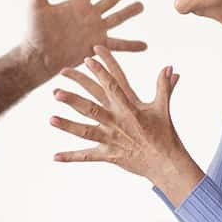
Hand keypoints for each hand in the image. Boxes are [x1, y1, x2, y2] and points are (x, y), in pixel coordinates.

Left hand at [22, 0, 146, 78]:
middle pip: (109, 0)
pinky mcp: (97, 46)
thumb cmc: (35, 33)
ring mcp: (94, 30)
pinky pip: (118, 45)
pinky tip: (145, 45)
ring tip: (141, 5)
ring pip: (117, 18)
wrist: (39, 57)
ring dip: (129, 12)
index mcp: (76, 4)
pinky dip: (131, 45)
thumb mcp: (36, 7)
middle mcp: (88, 15)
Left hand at [50, 45, 203, 203]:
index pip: (113, 85)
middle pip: (91, 107)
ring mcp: (111, 139)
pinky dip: (71, 157)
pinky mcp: (109, 155)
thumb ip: (164, 86)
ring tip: (50, 119)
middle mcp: (117, 122)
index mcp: (129, 108)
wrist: (166, 163)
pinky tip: (54, 156)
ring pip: (85, 131)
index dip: (101, 70)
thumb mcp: (162, 108)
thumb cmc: (164, 134)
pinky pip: (87, 156)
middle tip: (56, 91)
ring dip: (67, 125)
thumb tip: (171, 67)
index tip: (88, 58)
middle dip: (73, 99)